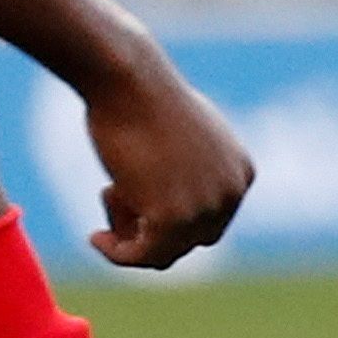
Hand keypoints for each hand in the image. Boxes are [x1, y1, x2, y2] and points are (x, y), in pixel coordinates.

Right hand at [79, 60, 253, 269]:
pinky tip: (96, 238)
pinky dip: (118, 253)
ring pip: (165, 251)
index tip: (136, 200)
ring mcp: (206, 209)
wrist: (130, 81)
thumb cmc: (145, 100)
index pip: (210, 221)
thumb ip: (190, 173)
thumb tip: (176, 210)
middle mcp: (232, 194)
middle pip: (191, 239)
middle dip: (152, 227)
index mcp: (241, 174)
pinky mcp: (172, 219)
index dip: (172, 218)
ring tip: (106, 195)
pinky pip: (143, 256)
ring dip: (129, 235)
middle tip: (114, 196)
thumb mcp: (183, 138)